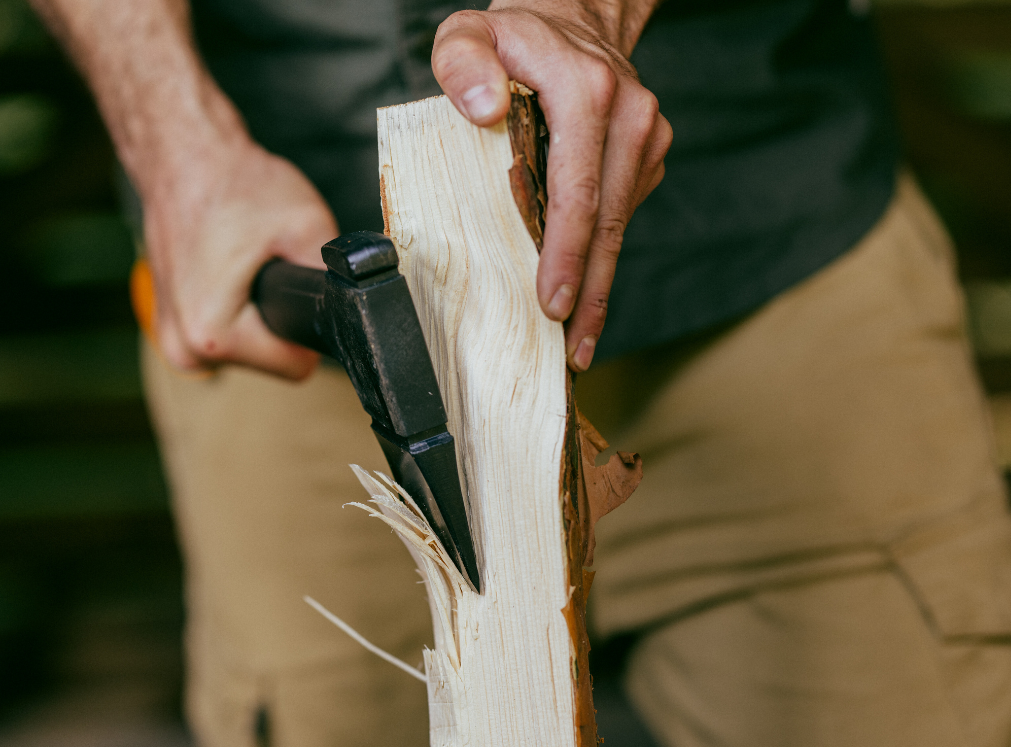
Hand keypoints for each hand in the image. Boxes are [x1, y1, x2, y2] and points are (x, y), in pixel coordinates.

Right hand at [142, 135, 338, 377]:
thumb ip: (336, 278)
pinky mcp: (170, 330)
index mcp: (213, 334)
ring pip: (250, 351)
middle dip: (279, 317)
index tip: (295, 288)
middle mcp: (185, 348)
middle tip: (265, 267)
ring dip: (257, 314)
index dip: (308, 324)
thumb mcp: (305, 224)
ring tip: (243, 265)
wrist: (181, 156)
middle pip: (271, 361)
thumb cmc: (231, 182)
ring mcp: (172, 342)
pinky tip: (228, 272)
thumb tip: (357, 308)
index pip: (295, 366)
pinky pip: (227, 336)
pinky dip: (235, 309)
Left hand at [432, 1, 671, 370]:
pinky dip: (602, 258)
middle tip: (571, 352)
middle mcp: (628, 116)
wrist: (576, 17)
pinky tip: (583, 293)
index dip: (566, 254)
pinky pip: (622, 217)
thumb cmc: (517, 38)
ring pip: (621, 229)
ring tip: (579, 344)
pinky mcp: (647, 157)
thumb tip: (481, 109)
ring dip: (600, 289)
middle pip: (607, 224)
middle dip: (588, 294)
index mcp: (586, 91)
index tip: (553, 303)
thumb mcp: (470, 32)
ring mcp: (645, 138)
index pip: (578, 190)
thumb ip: (461, 62)